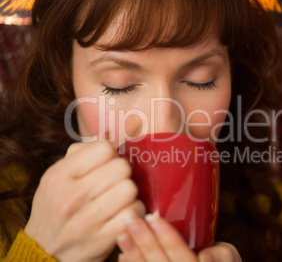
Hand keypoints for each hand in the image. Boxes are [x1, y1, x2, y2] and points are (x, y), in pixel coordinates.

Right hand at [24, 141, 144, 261]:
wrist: (44, 253)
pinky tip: (122, 215)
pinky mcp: (102, 239)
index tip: (106, 166)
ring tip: (119, 200)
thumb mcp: (57, 179)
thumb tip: (107, 134)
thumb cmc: (57, 209)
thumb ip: (80, 154)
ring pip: (130, 189)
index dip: (111, 156)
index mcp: (59, 176)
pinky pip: (134, 212)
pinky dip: (133, 212)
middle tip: (114, 184)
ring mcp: (86, 220)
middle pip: (121, 168)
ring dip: (130, 195)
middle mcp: (70, 197)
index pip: (104, 149)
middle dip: (122, 175)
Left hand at [117, 214, 241, 261]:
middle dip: (145, 242)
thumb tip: (204, 256)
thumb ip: (222, 255)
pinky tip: (122, 256)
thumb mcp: (229, 260)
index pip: (183, 258)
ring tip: (122, 235)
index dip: (168, 239)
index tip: (153, 217)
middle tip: (130, 220)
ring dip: (134, 256)